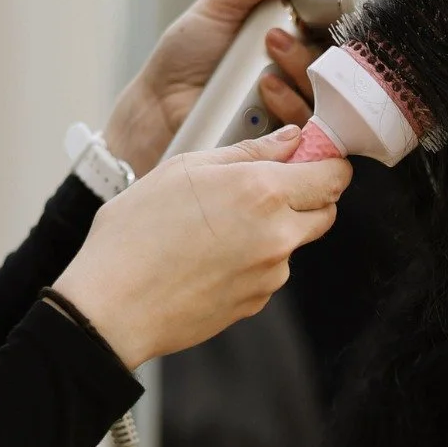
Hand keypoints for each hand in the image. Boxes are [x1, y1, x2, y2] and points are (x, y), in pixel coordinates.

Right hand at [53, 126, 351, 368]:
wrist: (114, 306)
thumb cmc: (136, 232)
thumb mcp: (185, 169)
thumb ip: (248, 151)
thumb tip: (290, 139)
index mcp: (264, 191)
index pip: (334, 176)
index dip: (329, 166)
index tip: (313, 162)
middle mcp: (278, 234)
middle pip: (325, 212)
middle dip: (307, 198)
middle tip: (264, 190)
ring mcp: (271, 273)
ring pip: (293, 243)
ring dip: (273, 231)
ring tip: (216, 228)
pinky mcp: (257, 301)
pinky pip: (268, 272)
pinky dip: (251, 261)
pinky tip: (209, 257)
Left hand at [104, 0, 312, 175]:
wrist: (158, 104)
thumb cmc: (184, 55)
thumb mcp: (221, 6)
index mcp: (289, 38)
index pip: (330, 31)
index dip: (335, 23)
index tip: (325, 10)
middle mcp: (297, 73)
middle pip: (332, 64)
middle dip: (306, 52)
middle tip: (273, 39)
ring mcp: (292, 106)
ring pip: (325, 96)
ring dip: (297, 77)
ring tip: (264, 74)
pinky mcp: (283, 139)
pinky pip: (306, 126)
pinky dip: (290, 107)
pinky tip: (265, 94)